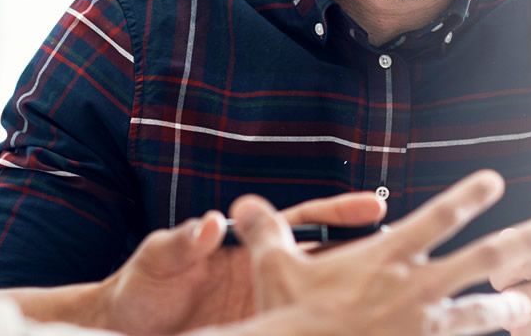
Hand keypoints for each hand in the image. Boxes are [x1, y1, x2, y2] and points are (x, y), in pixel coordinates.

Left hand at [97, 191, 387, 334]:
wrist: (121, 331)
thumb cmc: (137, 290)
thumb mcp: (155, 262)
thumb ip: (182, 242)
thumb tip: (212, 223)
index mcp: (246, 247)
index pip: (301, 223)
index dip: (339, 213)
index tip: (373, 207)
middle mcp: (265, 276)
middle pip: (329, 262)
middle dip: (370, 257)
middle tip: (409, 254)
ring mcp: (267, 308)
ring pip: (322, 300)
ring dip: (358, 298)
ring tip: (405, 300)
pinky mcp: (264, 331)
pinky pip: (298, 328)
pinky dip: (327, 327)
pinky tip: (361, 331)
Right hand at [230, 170, 530, 335]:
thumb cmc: (287, 320)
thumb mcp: (276, 272)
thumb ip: (268, 234)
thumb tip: (241, 205)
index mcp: (388, 258)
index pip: (438, 216)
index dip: (470, 195)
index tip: (494, 181)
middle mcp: (416, 288)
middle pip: (483, 259)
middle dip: (519, 243)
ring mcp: (425, 327)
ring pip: (482, 312)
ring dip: (508, 306)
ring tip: (526, 304)